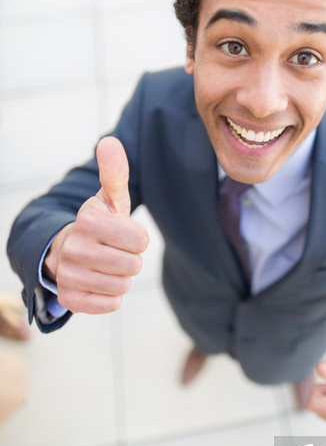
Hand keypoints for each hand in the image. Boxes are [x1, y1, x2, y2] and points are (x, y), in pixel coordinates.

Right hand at [44, 136, 148, 314]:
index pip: (140, 240)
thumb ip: (114, 173)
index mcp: (88, 220)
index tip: (121, 234)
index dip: (137, 239)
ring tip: (105, 266)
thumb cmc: (98, 225)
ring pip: (122, 286)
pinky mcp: (69, 298)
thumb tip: (110, 141)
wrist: (65, 252)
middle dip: (130, 260)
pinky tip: (98, 283)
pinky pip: (110, 305)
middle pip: (133, 265)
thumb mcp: (108, 199)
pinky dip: (111, 297)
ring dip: (121, 278)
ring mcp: (68, 274)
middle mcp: (74, 247)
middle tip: (113, 252)